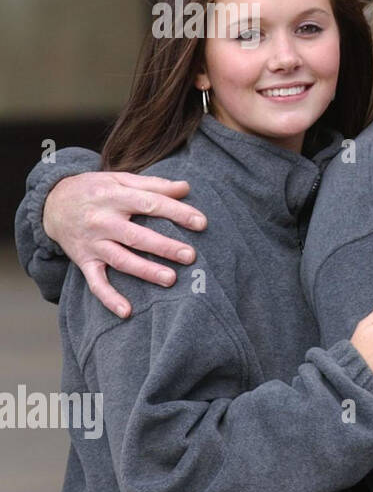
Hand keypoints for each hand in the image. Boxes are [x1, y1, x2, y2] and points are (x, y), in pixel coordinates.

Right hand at [44, 172, 207, 317]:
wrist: (52, 203)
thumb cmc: (95, 189)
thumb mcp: (120, 179)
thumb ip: (153, 184)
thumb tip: (186, 187)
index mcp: (114, 197)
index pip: (150, 204)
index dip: (177, 212)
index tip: (201, 222)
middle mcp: (102, 221)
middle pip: (136, 236)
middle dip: (164, 247)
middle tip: (190, 255)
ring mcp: (93, 243)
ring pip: (121, 260)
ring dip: (145, 271)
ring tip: (171, 279)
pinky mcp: (84, 260)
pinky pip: (96, 282)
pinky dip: (110, 298)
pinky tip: (127, 312)